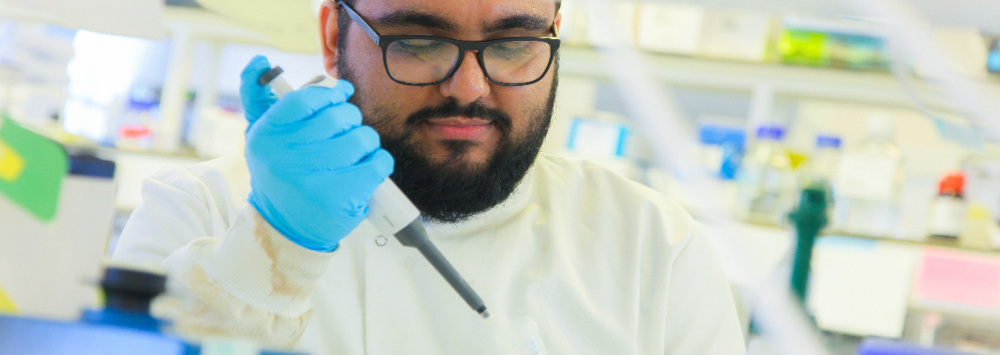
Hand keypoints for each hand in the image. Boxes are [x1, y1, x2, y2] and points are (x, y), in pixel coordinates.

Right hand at [240, 56, 393, 250]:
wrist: (285, 229)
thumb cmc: (281, 174)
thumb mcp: (263, 138)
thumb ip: (259, 98)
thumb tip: (260, 61)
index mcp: (265, 136)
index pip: (306, 99)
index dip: (331, 93)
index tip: (343, 94)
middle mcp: (284, 157)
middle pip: (338, 117)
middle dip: (351, 120)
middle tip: (348, 131)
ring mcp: (311, 179)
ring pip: (361, 138)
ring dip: (367, 142)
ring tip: (357, 153)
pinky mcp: (338, 198)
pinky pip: (377, 163)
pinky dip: (379, 163)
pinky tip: (368, 170)